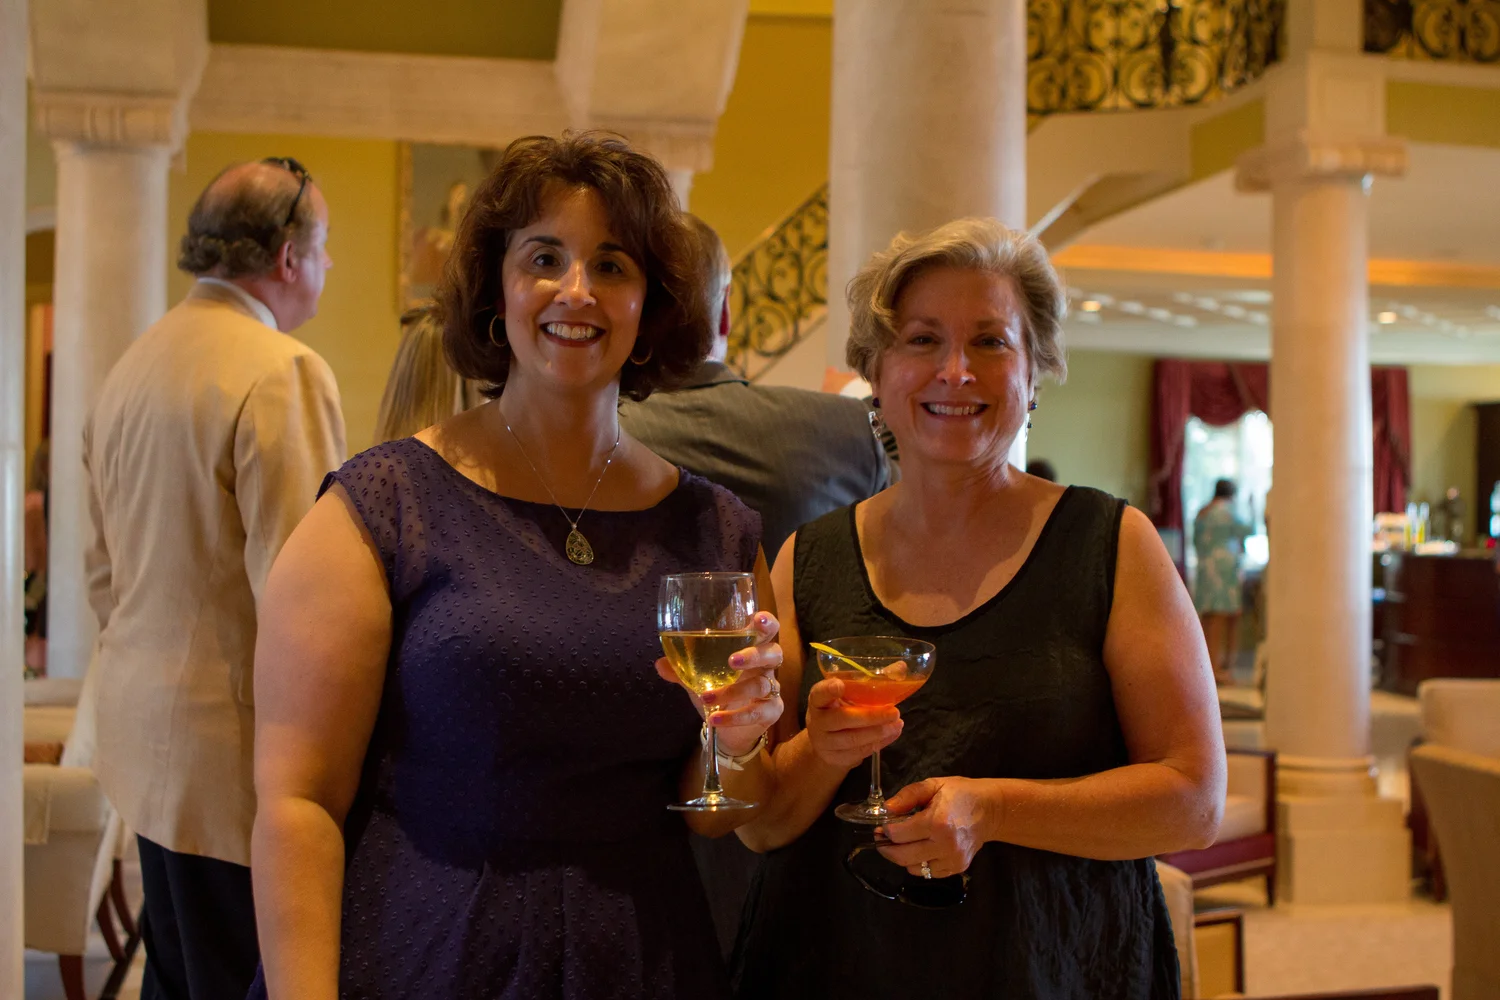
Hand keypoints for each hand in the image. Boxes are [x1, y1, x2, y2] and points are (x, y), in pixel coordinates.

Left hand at [655, 611, 782, 756]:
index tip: (757, 620)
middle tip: (733, 661)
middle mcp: (766, 667)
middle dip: (755, 655)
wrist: (730, 731)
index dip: (767, 623)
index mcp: (752, 650)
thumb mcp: (699, 679)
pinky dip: (734, 717)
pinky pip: (757, 712)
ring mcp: (772, 690)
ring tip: (707, 697)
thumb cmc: (720, 692)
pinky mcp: (771, 712)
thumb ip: (682, 670)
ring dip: (733, 691)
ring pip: (761, 685)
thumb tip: (660, 664)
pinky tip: (715, 718)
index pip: (767, 631)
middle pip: (774, 653)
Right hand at [804, 676, 902, 770]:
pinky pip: (858, 753)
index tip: (840, 685)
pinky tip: (891, 734)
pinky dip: (878, 743)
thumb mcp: (849, 694)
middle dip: (871, 716)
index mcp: (818, 699)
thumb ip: (872, 680)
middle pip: (842, 719)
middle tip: (894, 712)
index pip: (819, 693)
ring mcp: (824, 742)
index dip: (828, 689)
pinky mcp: (834, 758)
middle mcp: (817, 721)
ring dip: (878, 732)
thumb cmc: (840, 709)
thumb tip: (901, 667)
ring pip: (853, 739)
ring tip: (897, 724)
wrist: (826, 741)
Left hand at [875, 777, 994, 878]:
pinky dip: (918, 864)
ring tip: (903, 843)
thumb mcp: (934, 785)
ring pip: (913, 868)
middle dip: (886, 848)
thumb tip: (886, 809)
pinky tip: (920, 849)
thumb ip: (908, 796)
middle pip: (902, 856)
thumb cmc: (961, 794)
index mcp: (937, 822)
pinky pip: (927, 873)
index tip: (882, 826)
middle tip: (882, 839)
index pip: (899, 834)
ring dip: (902, 857)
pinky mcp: (957, 868)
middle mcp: (944, 845)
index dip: (886, 831)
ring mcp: (952, 859)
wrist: (991, 810)